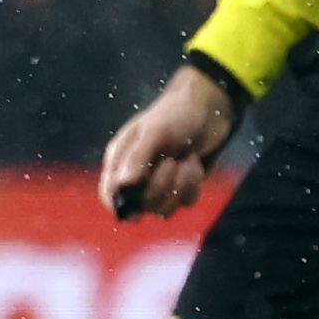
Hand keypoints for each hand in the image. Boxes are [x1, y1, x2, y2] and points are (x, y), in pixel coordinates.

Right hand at [100, 62, 238, 219]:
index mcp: (121, 159)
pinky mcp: (181, 187)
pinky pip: (185, 202)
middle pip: (141, 206)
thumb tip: (123, 185)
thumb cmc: (176, 113)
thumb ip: (138, 157)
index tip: (137, 207)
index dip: (119, 206)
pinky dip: (194, 184)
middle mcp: (137, 175)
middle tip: (172, 161)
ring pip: (165, 209)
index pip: (109, 194)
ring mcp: (159, 183)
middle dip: (162, 186)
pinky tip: (195, 163)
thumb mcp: (156, 131)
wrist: (209, 109)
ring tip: (186, 159)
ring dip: (181, 185)